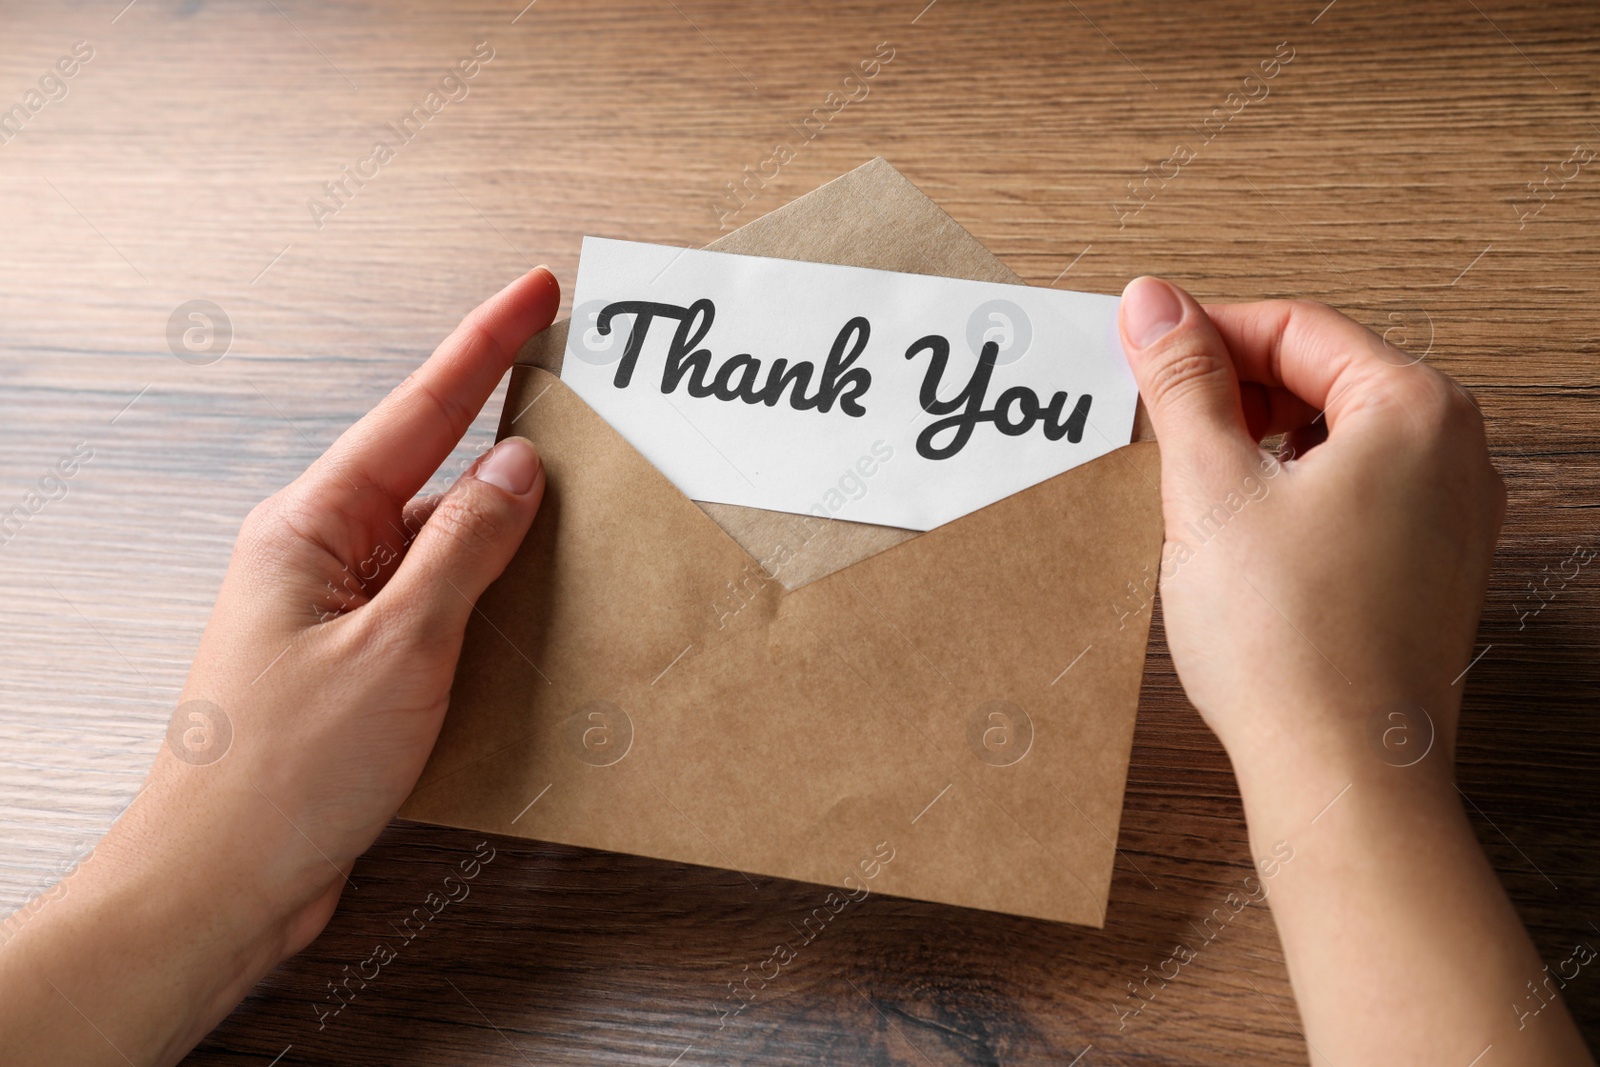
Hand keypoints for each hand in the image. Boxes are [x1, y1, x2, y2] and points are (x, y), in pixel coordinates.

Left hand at [0, 265, 559, 1065]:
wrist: (221, 885)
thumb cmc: (283, 773)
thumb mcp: (396, 648)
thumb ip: (463, 549)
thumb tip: (516, 468)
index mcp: (310, 525)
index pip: (418, 413)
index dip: (485, 347)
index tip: (534, 293)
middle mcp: (320, 554)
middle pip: (432, 470)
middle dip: (504, 431)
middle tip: (575, 389)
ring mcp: (338, 611)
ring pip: (440, 542)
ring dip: (503, 529)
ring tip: (575, 506)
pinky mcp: (358, 664)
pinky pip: (436, 603)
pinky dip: (486, 596)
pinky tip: (529, 602)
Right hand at [1117, 278, 1591, 1065]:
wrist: (1342, 773)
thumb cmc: (1291, 640)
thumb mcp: (1210, 488)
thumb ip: (1180, 383)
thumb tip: (1152, 302)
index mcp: (1416, 411)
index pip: (1294, 328)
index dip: (1203, 332)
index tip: (1136, 347)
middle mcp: (1452, 456)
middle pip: (1320, 379)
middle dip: (1228, 391)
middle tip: (1151, 420)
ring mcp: (1447, 519)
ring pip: (1329, 442)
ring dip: (1251, 446)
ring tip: (1185, 485)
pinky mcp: (1423, 573)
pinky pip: (1347, 498)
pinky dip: (1284, 495)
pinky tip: (1231, 536)